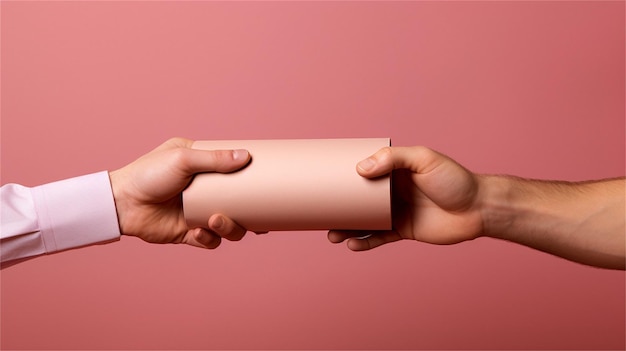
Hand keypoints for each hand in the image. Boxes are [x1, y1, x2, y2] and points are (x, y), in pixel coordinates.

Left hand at [109, 137, 250, 248]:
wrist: (121, 202)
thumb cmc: (148, 173)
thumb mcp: (183, 159)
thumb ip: (215, 159)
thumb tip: (246, 156)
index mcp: (205, 169)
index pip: (236, 174)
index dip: (254, 182)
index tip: (272, 185)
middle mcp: (204, 191)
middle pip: (239, 205)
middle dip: (251, 215)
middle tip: (260, 220)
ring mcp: (197, 213)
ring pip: (228, 225)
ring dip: (230, 227)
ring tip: (217, 220)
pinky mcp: (188, 232)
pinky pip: (209, 240)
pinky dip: (209, 238)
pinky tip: (199, 231)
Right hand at [328, 146, 483, 249]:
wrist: (479, 209)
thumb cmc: (454, 179)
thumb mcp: (424, 159)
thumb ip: (393, 158)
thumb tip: (361, 168)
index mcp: (392, 171)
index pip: (362, 172)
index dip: (342, 175)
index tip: (320, 179)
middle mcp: (390, 191)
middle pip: (356, 200)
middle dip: (337, 208)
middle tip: (319, 215)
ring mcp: (395, 211)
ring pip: (363, 221)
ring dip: (346, 228)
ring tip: (332, 235)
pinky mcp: (403, 231)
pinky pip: (378, 238)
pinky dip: (365, 242)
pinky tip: (353, 245)